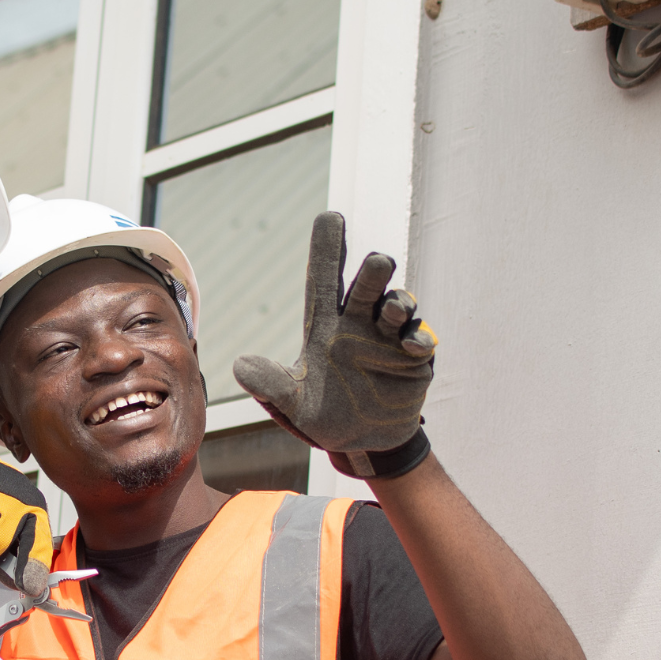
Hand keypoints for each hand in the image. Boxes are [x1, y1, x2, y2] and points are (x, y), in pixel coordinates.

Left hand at [232, 211, 437, 479]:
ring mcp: (390, 338)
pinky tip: (412, 345)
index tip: (330, 217)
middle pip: (367, 285)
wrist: (363, 442)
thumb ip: (270, 385)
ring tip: (393, 309)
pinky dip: (419, 337)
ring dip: (398, 303)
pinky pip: (421, 339)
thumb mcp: (293, 403)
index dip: (327, 248)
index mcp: (327, 325)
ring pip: (398, 305)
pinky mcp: (415, 359)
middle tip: (377, 262)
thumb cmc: (325, 414)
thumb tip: (239, 366)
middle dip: (374, 271)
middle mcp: (361, 323)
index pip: (325, 279)